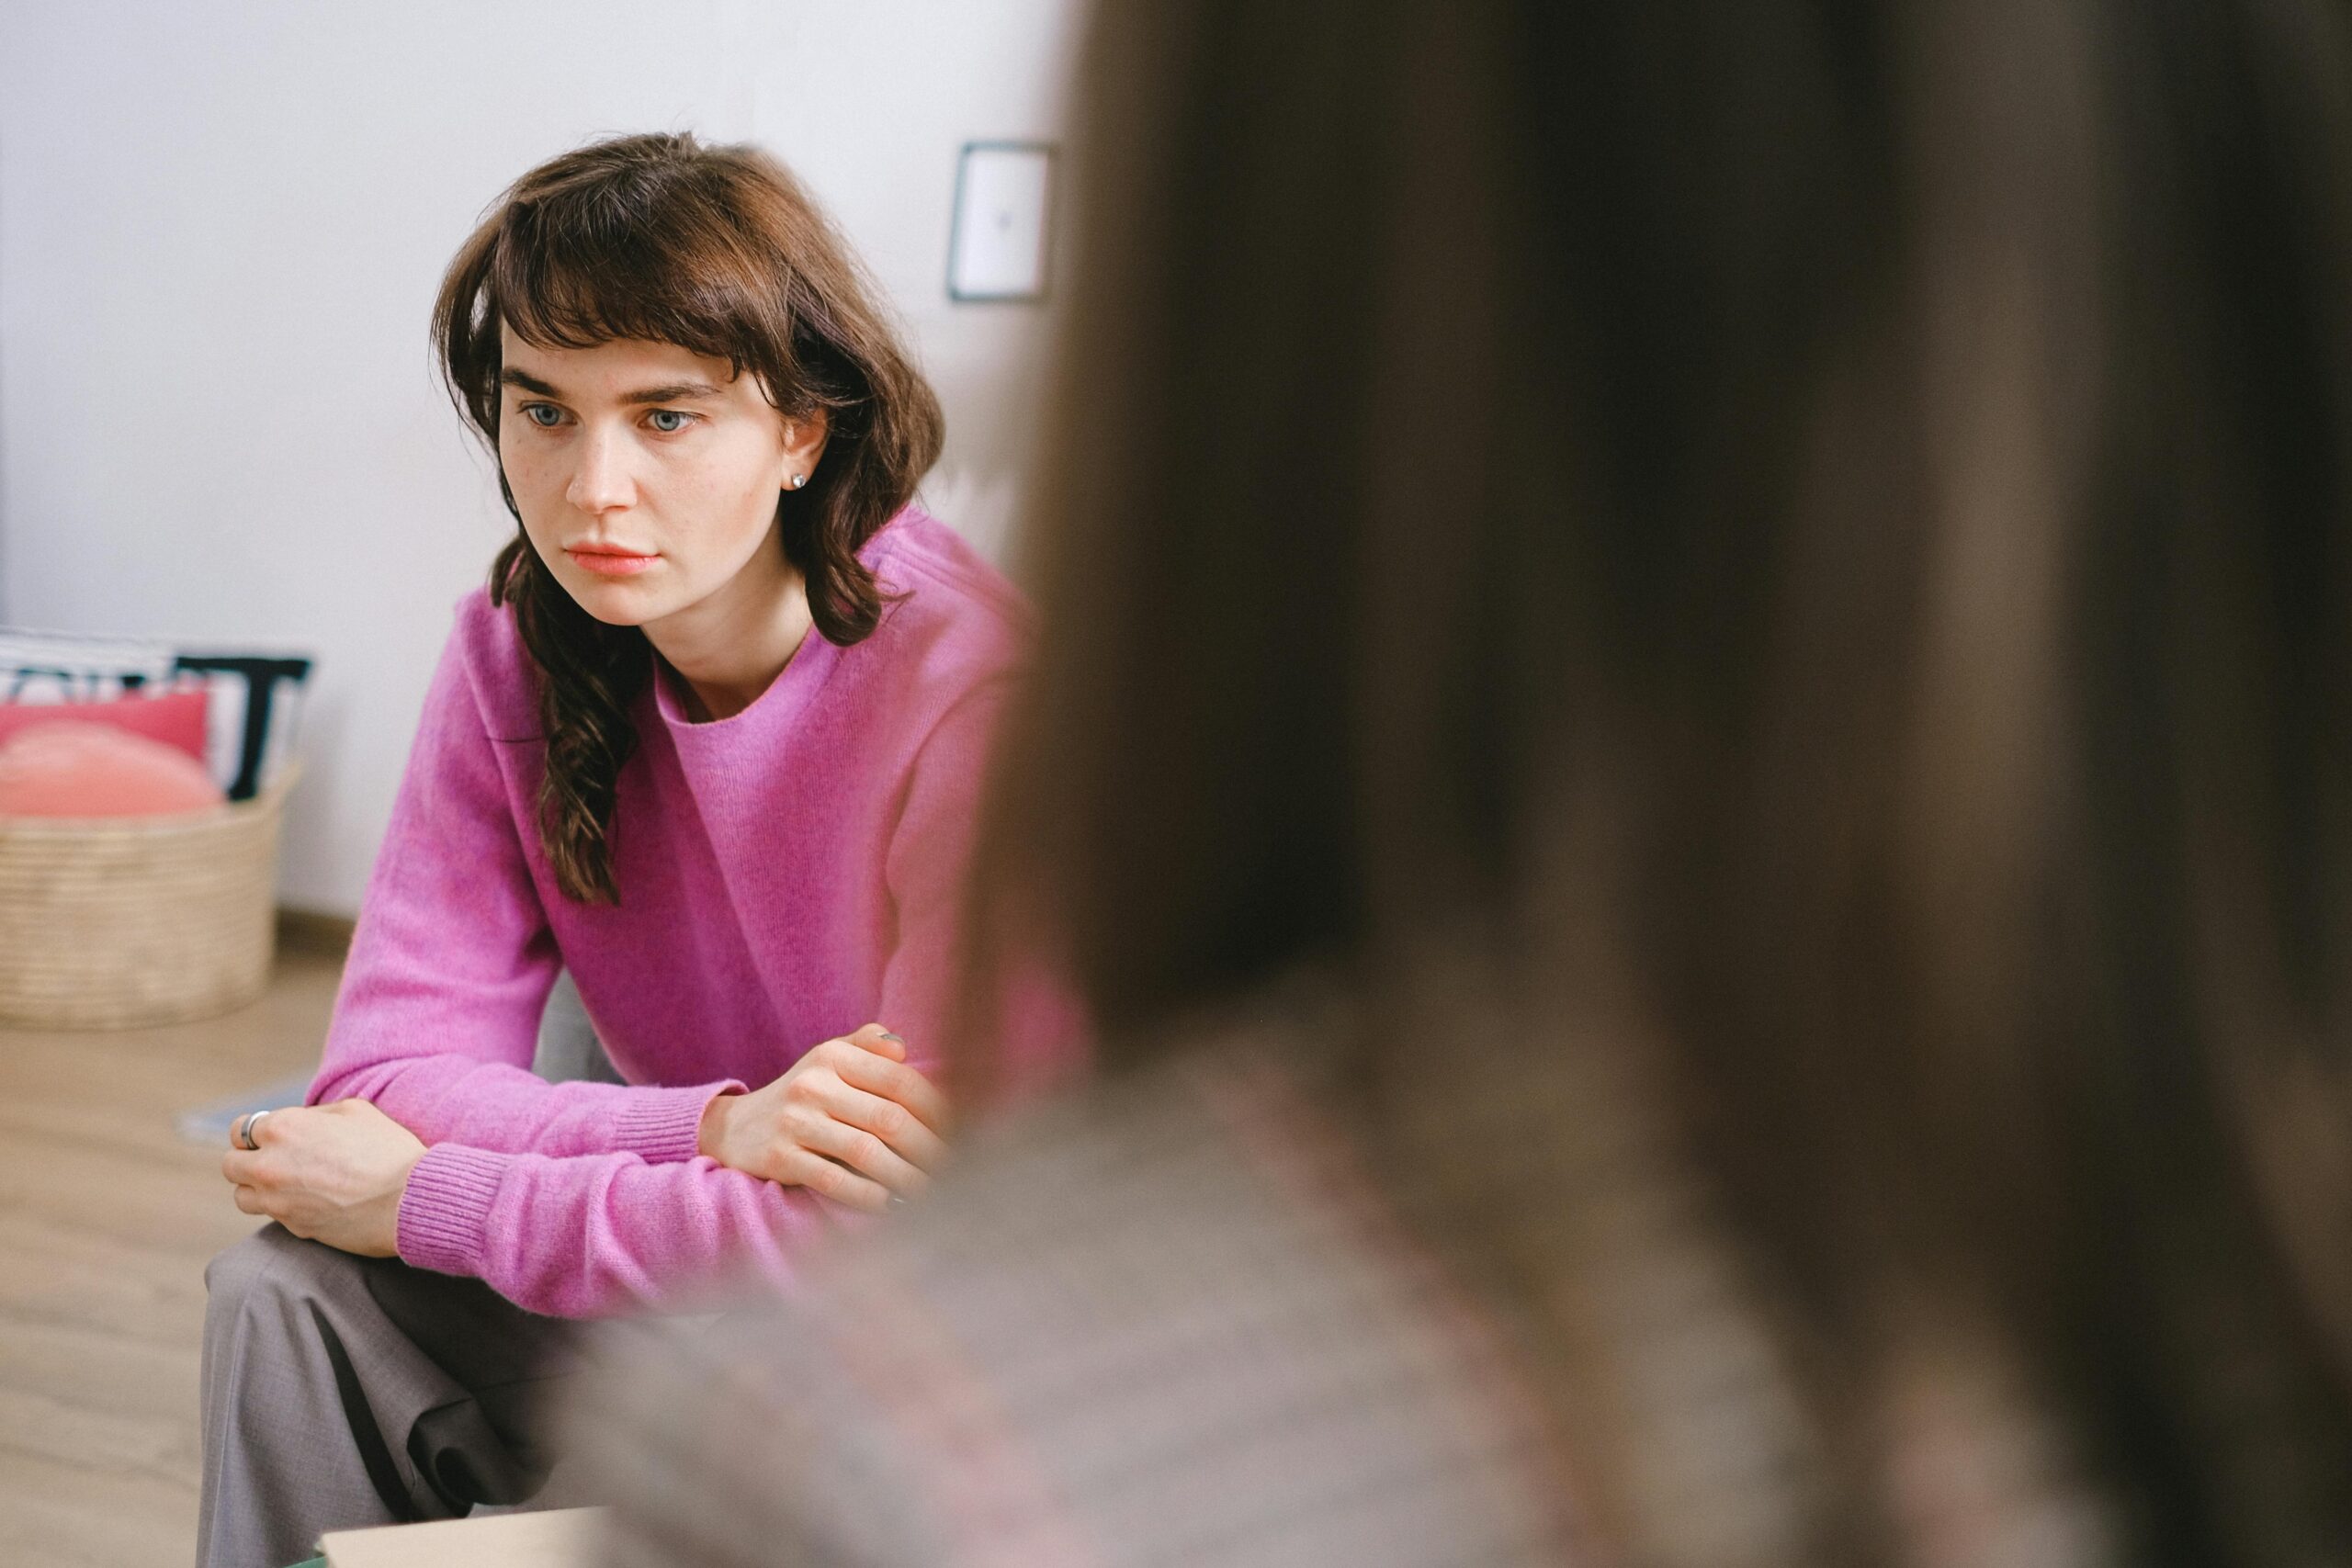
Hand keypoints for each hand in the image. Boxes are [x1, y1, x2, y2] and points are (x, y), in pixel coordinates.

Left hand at [220, 1099, 426, 1256]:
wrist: (409, 1199)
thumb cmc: (388, 1149)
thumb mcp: (356, 1111)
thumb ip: (316, 1115)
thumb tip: (301, 1123)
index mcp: (282, 1128)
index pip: (242, 1129)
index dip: (257, 1133)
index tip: (272, 1138)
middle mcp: (269, 1165)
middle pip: (232, 1164)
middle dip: (249, 1161)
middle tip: (277, 1162)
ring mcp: (277, 1201)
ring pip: (242, 1196)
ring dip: (257, 1189)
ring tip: (287, 1185)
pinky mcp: (292, 1228)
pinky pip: (272, 1217)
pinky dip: (284, 1209)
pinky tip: (312, 1201)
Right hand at [697, 1023, 950, 1211]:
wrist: (733, 1127)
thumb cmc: (802, 1096)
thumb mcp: (829, 1061)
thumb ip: (869, 1046)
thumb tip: (903, 1047)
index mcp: (834, 1055)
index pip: (900, 1081)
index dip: (938, 1110)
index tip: (964, 1134)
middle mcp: (814, 1083)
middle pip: (889, 1119)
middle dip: (930, 1149)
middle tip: (957, 1171)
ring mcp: (794, 1120)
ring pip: (866, 1152)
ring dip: (906, 1177)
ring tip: (932, 1194)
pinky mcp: (778, 1156)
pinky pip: (833, 1179)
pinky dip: (866, 1195)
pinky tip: (890, 1205)